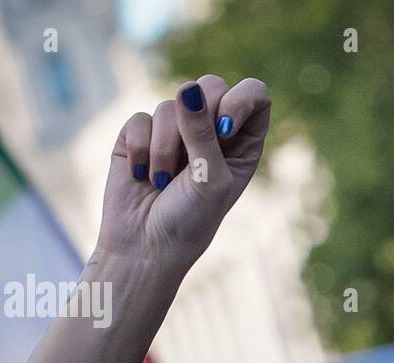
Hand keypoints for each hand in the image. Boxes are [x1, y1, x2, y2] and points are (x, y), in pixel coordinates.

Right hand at [94, 74, 270, 278]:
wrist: (145, 247)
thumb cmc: (190, 220)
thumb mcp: (209, 179)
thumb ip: (203, 133)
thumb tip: (188, 89)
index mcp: (242, 142)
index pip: (254, 95)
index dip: (241, 99)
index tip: (224, 127)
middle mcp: (210, 130)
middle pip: (211, 85)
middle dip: (197, 119)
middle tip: (191, 157)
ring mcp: (174, 130)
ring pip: (170, 105)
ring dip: (166, 147)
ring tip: (163, 181)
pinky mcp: (139, 135)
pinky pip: (139, 118)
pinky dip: (141, 149)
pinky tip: (142, 176)